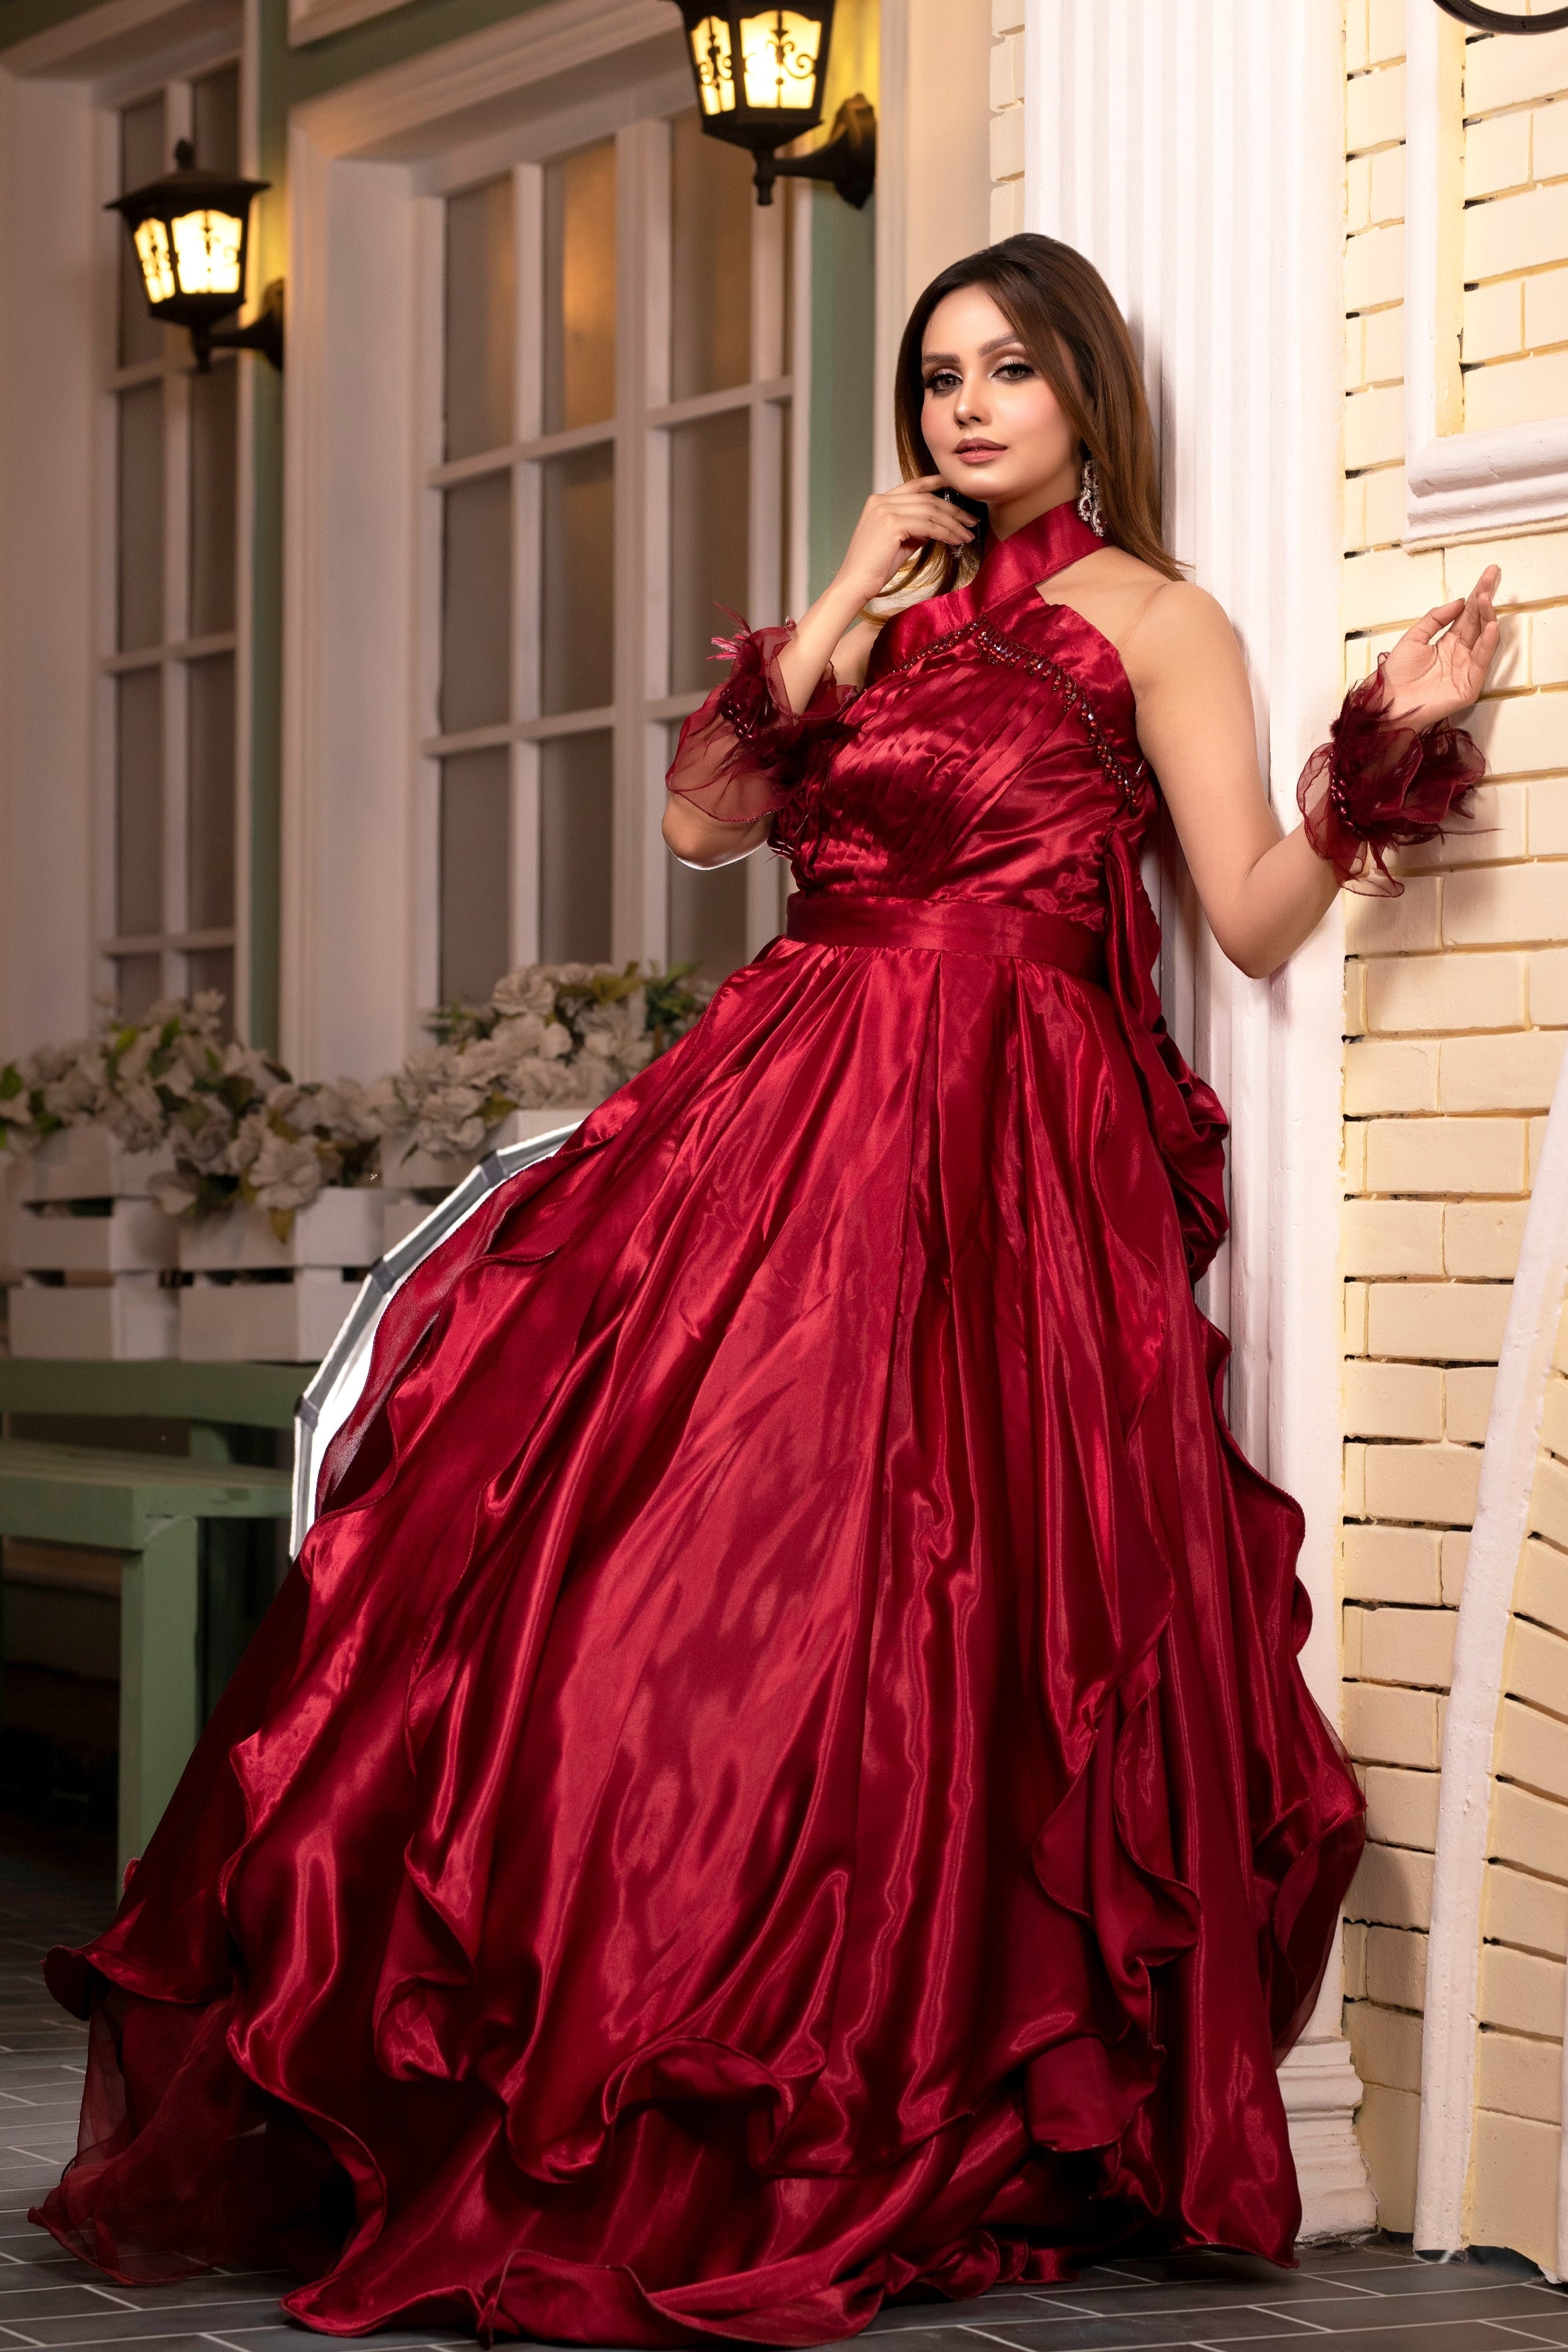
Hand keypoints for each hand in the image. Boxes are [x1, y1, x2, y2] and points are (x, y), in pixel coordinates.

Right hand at [833, 475, 975, 605]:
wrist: (855, 584)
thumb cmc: (875, 568)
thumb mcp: (899, 542)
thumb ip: (916, 528)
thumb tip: (937, 525)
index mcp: (879, 501)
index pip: (914, 486)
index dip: (937, 483)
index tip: (957, 487)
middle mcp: (880, 500)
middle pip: (926, 499)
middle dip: (953, 510)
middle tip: (972, 521)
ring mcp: (885, 510)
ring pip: (930, 511)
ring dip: (953, 524)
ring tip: (968, 535)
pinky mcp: (891, 523)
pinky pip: (927, 525)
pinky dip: (945, 532)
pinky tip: (956, 540)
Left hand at [1381, 565, 1500, 730]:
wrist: (1387, 702)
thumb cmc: (1396, 675)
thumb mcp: (1414, 638)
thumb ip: (1435, 619)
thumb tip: (1460, 602)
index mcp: (1448, 642)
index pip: (1467, 615)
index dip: (1476, 594)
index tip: (1488, 573)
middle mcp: (1460, 654)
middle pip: (1477, 622)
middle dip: (1484, 600)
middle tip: (1491, 577)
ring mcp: (1467, 670)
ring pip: (1483, 640)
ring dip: (1487, 618)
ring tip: (1486, 599)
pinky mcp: (1469, 686)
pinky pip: (1482, 662)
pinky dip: (1487, 645)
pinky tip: (1490, 627)